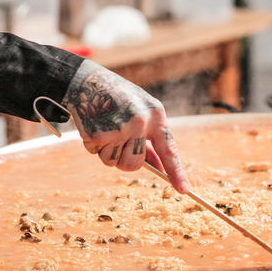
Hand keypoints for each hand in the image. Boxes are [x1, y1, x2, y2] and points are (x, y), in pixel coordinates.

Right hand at [62, 61, 188, 192]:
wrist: (87, 80)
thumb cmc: (117, 97)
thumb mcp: (140, 111)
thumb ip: (149, 138)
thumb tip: (159, 167)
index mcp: (155, 114)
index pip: (169, 149)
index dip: (176, 172)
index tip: (184, 190)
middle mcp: (140, 122)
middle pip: (134, 164)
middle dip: (123, 159)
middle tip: (116, 139)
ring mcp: (120, 128)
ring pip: (114, 163)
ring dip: (106, 152)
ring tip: (105, 128)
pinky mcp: (99, 133)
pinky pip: (96, 154)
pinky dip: (92, 145)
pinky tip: (93, 125)